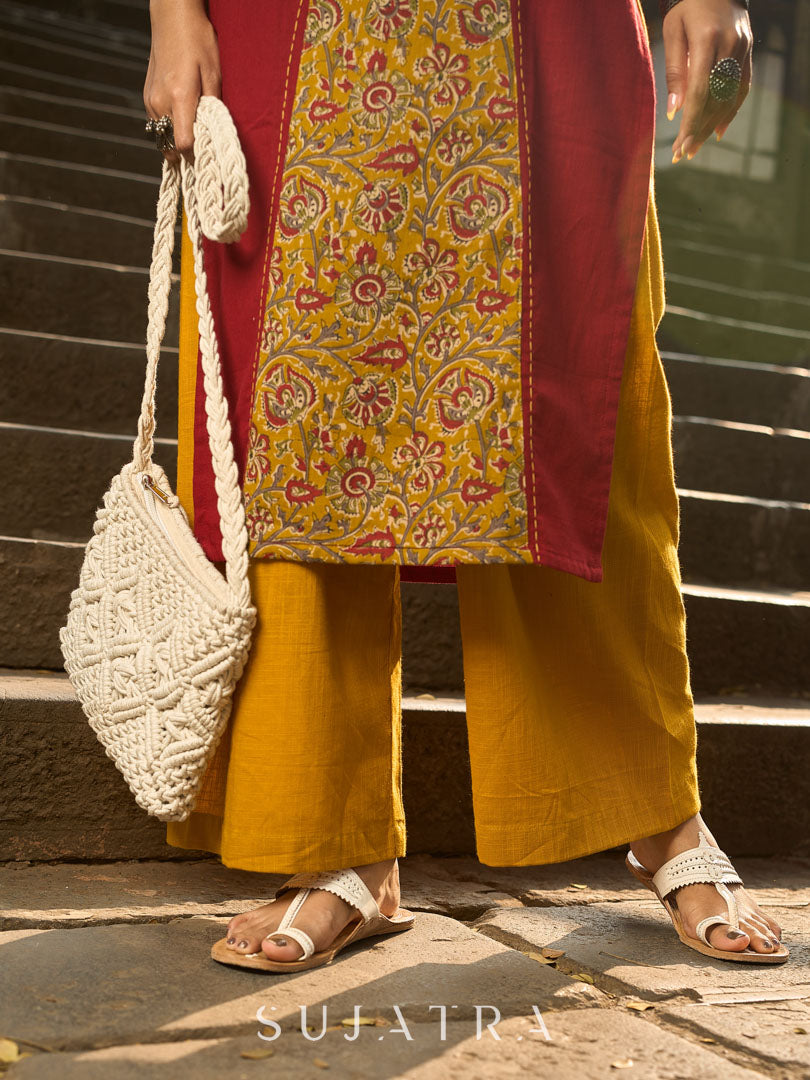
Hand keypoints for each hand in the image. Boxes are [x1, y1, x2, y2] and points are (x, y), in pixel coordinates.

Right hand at [143, 0, 221, 164]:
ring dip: (176, 143)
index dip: (195, 155)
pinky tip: (182, 122)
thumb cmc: (197, 41)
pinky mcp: (146, 98)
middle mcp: (160, 102)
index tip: (207, 157)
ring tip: (193, 137)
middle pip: (170, 147)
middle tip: (202, 153)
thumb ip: (213, 107)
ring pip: (162, 139)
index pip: (183, 143)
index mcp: (179, 96)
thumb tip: (213, 134)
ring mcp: (150, 100)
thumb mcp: (214, 73)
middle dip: (185, 155)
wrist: (172, 18)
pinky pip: (157, 125)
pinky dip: (169, 130)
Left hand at [663, 0, 752, 162]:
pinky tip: (718, 130)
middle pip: (715, 99)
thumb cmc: (687, 8)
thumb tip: (674, 112)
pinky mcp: (748, 52)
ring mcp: (742, 49)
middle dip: (698, 129)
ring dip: (712, 125)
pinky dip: (730, 111)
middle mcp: (730, 46)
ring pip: (729, 97)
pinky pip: (741, 88)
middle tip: (683, 153)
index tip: (679, 145)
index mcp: (707, 40)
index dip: (690, 122)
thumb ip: (675, 72)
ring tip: (695, 146)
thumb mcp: (673, 33)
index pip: (700, 92)